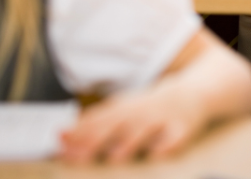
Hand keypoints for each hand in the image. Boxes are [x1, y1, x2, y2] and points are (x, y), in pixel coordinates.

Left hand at [59, 83, 203, 163]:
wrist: (191, 94)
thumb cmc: (150, 107)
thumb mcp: (124, 108)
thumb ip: (99, 120)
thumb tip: (66, 132)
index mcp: (125, 108)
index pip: (98, 119)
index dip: (79, 129)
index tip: (59, 138)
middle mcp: (141, 113)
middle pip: (116, 126)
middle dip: (95, 139)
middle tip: (75, 151)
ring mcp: (162, 121)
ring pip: (144, 132)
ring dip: (129, 143)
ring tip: (114, 156)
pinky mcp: (181, 132)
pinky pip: (172, 141)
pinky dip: (164, 147)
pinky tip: (156, 154)